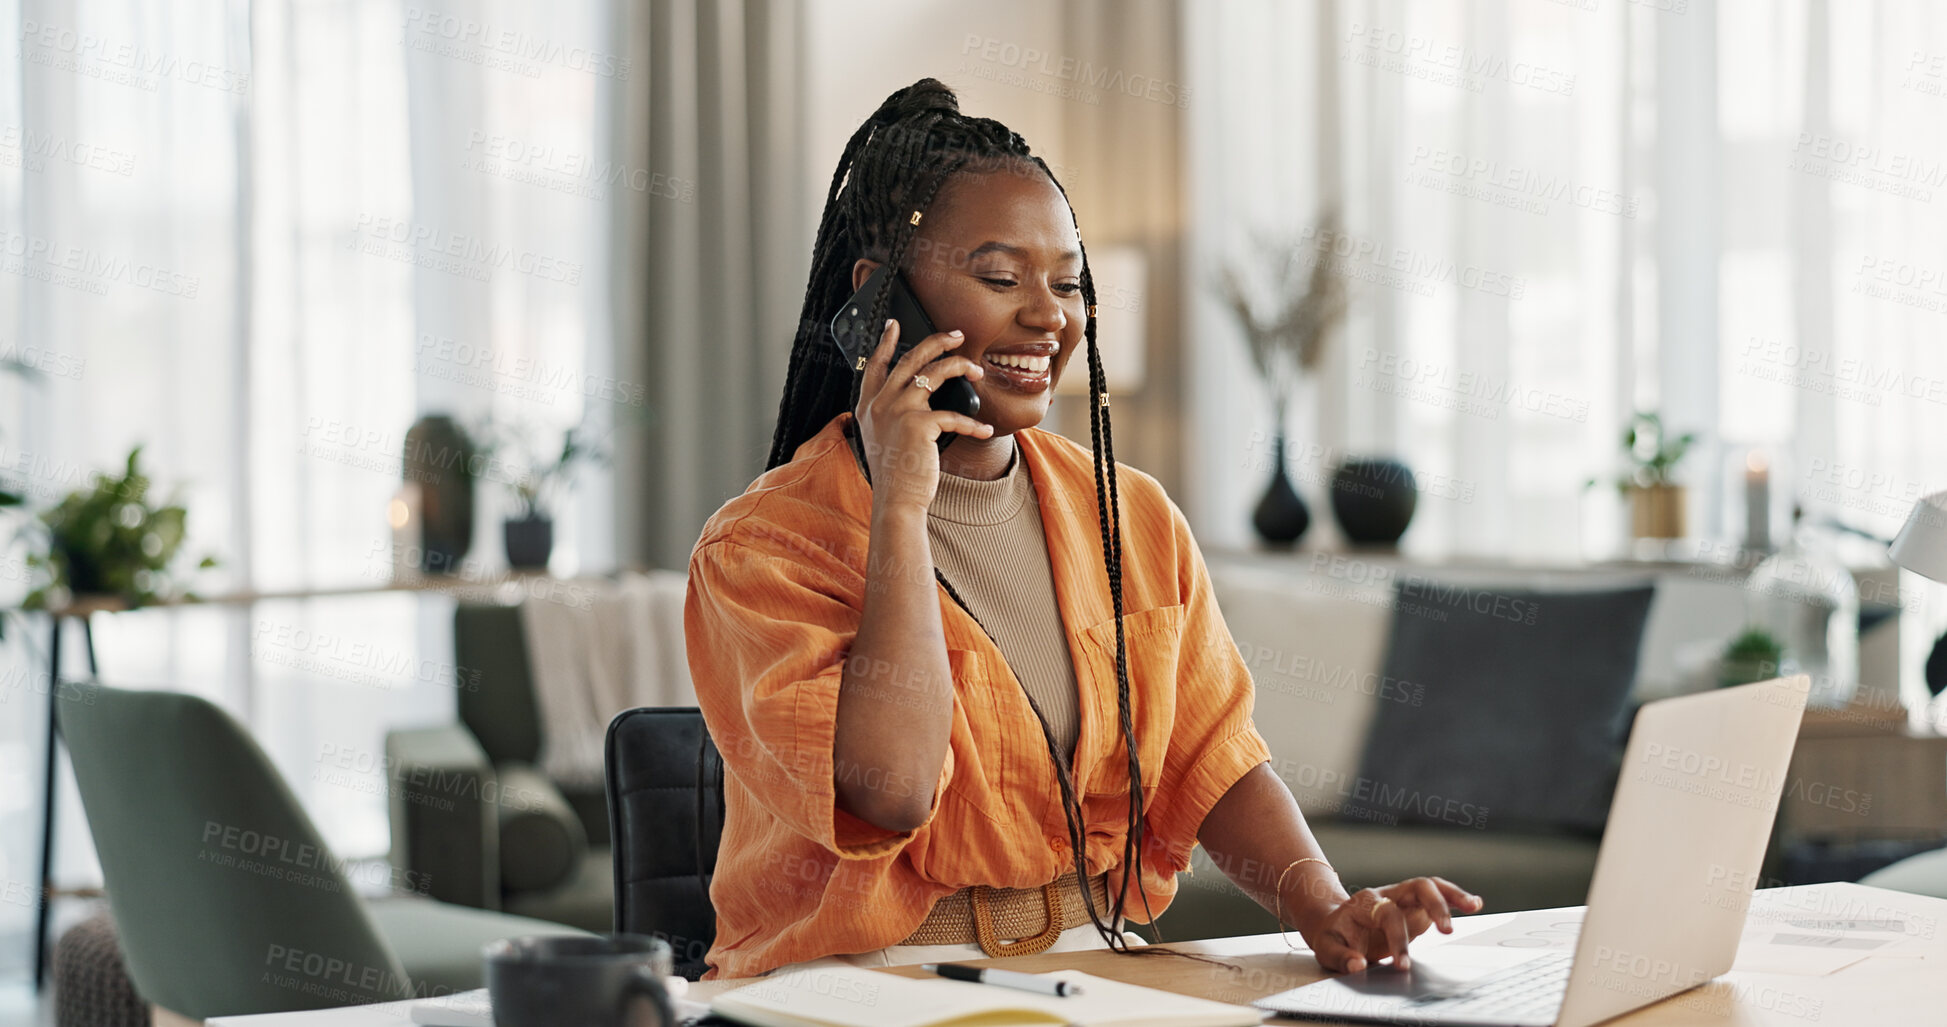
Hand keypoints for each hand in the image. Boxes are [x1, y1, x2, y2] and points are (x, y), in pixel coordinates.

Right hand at [854, 319, 991, 512]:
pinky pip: (953, 414)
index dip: (885, 342)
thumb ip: (891, 414)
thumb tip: (919, 391)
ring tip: (977, 370)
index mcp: (868, 405)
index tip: (894, 323)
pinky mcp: (918, 424)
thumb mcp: (882, 437)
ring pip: (933, 373)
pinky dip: (973, 424)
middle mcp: (880, 403)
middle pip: (910, 358)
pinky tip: (985, 430)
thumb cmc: (895, 473)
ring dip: (960, 366)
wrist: (896, 500)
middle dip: (936, 341)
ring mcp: (898, 411)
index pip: (876, 364)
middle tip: (956, 334)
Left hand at [1304, 878, 1481, 972]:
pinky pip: (1437, 898)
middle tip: (1447, 930)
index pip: (1389, 914)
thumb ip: (1341, 957)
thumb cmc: (1333, 936)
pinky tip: (1474, 904)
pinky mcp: (1415, 908)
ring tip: (1474, 905)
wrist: (1335, 925)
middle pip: (1417, 887)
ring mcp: (1403, 898)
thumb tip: (1358, 965)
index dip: (1398, 939)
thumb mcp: (1327, 948)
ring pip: (1431, 887)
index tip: (1403, 965)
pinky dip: (1455, 899)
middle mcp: (1388, 894)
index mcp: (1366, 902)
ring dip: (1452, 895)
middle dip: (1435, 906)